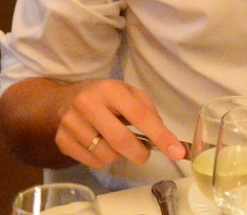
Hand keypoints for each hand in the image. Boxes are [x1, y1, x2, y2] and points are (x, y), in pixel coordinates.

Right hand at [54, 79, 184, 167]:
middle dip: (139, 153)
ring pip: (105, 155)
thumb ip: (148, 112)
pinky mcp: (61, 140)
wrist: (63, 99)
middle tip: (144, 155)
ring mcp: (71, 123)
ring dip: (118, 156)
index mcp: (111, 90)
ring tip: (116, 144)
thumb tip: (164, 139)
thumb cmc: (105, 97)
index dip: (161, 136)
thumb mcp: (129, 94)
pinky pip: (91, 162)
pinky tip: (101, 147)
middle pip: (120, 140)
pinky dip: (102, 160)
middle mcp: (88, 105)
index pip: (141, 116)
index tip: (177, 152)